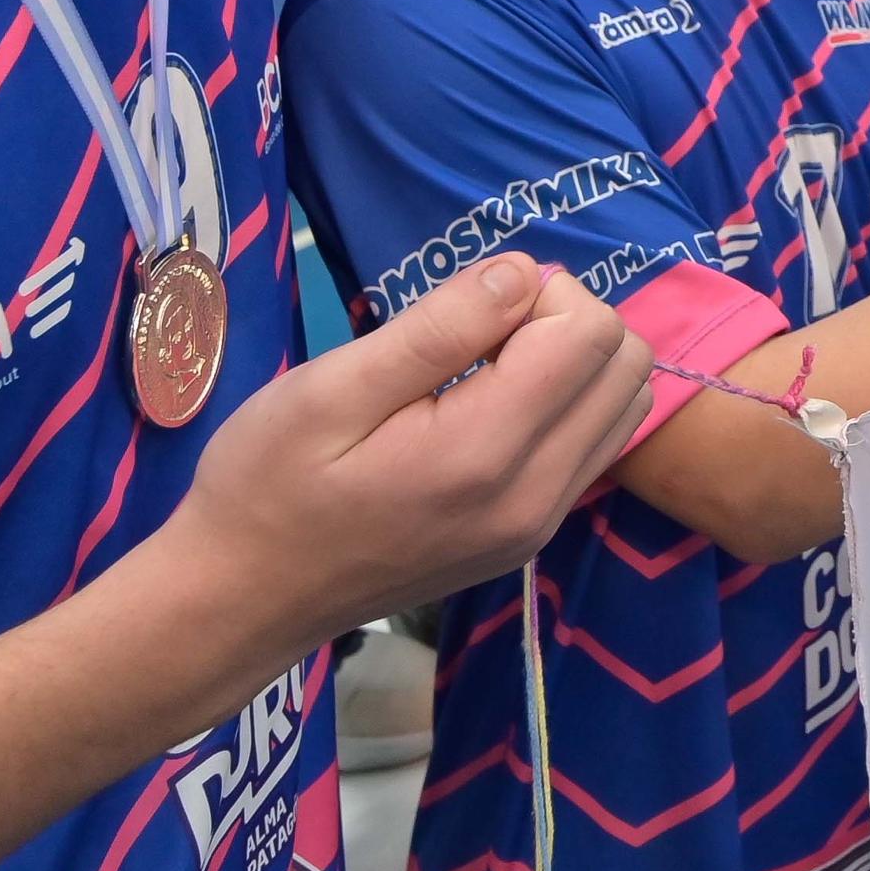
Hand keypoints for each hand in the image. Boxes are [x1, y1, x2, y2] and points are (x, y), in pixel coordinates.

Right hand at [149, 254, 649, 672]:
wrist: (242, 598)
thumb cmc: (266, 484)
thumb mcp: (331, 390)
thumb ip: (437, 329)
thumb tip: (522, 272)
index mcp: (484, 453)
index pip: (590, 334)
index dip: (539, 292)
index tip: (467, 305)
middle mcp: (534, 497)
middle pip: (626, 365)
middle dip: (565, 321)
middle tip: (477, 331)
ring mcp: (538, 527)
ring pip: (625, 406)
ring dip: (573, 363)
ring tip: (483, 367)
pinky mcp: (529, 540)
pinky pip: (595, 448)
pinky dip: (566, 406)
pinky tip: (490, 408)